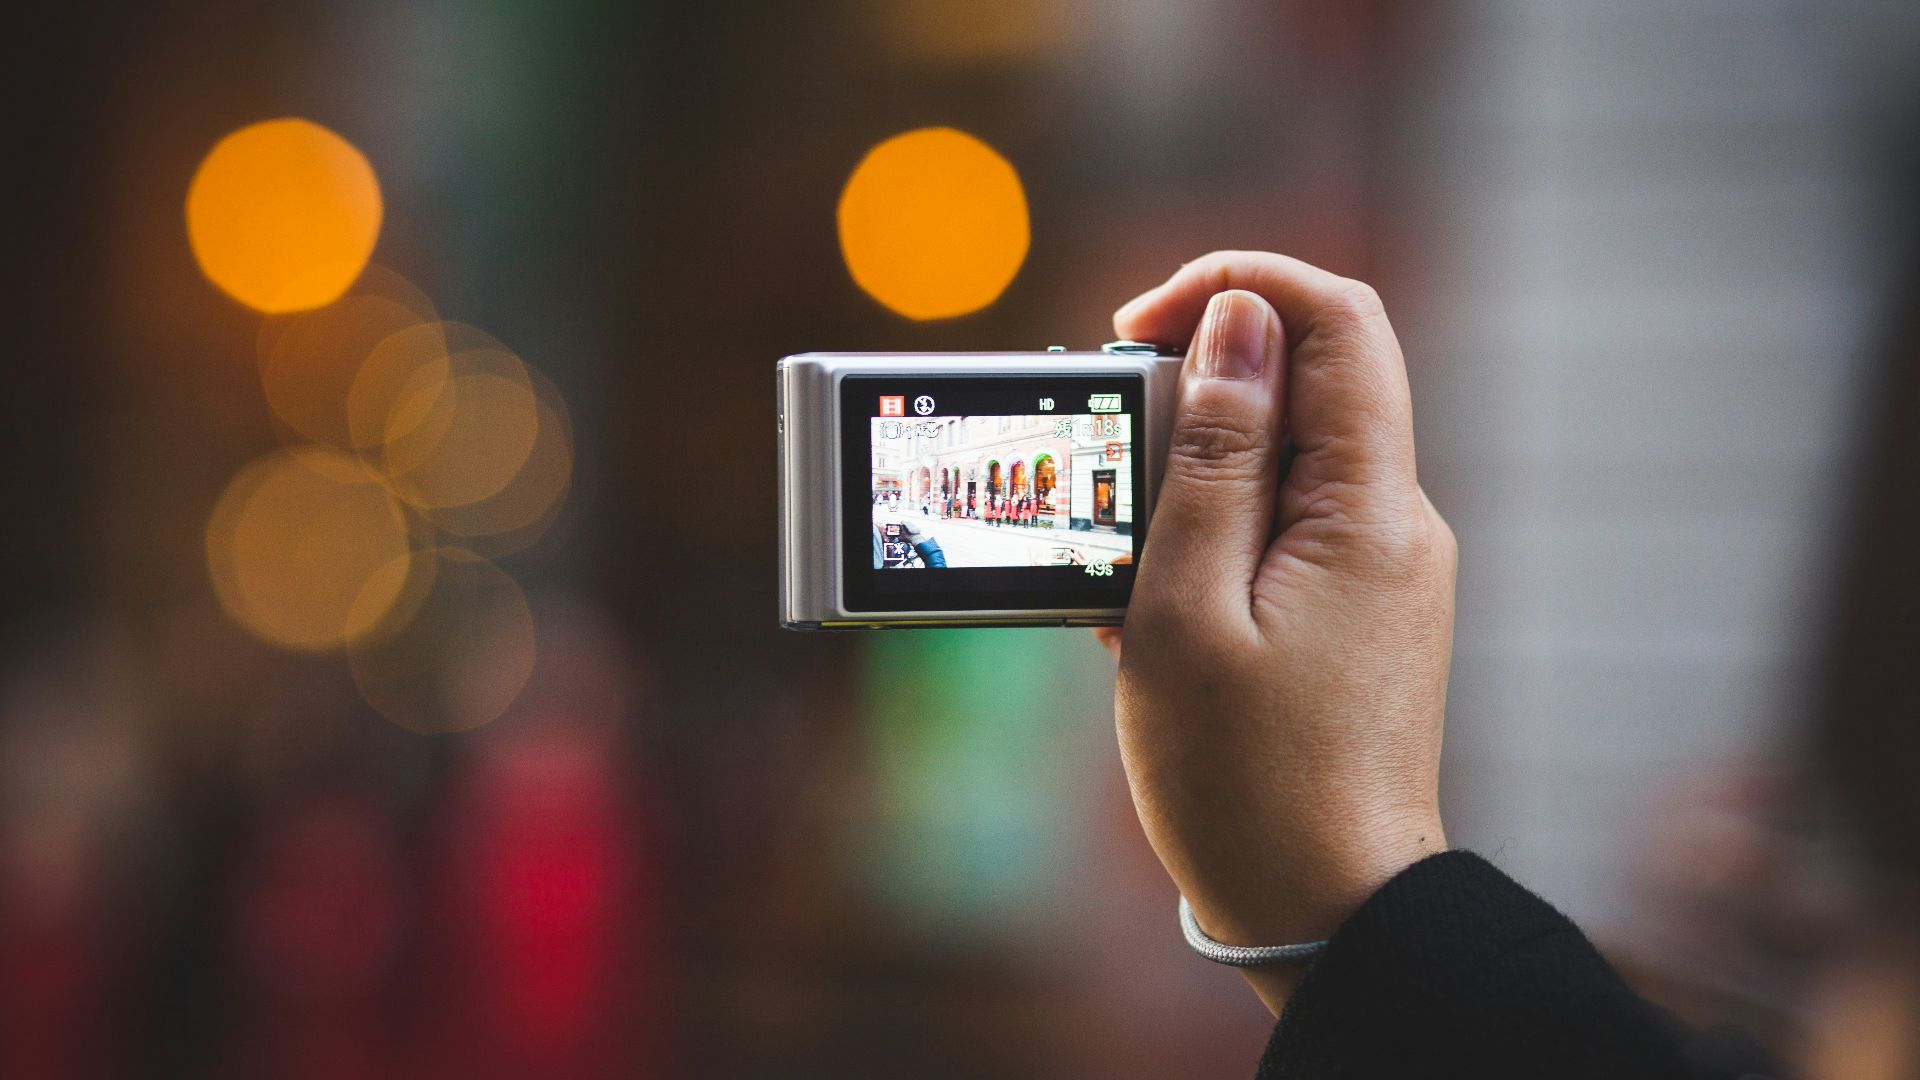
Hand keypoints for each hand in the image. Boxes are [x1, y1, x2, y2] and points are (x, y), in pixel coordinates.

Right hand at [1100, 252, 1455, 1014]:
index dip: (1233, 286)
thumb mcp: (1187, 610)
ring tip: (1113, 568)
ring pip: (1278, 458)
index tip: (1132, 328)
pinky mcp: (1355, 608)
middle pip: (1300, 382)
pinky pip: (1278, 527)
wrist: (1321, 910)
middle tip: (1100, 472)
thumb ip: (1211, 456)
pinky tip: (1146, 609)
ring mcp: (1381, 568)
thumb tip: (1238, 322)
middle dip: (1185, 395)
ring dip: (1182, 480)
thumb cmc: (1243, 781)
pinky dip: (1204, 539)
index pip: (1334, 319)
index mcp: (1371, 510)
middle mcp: (1396, 523)